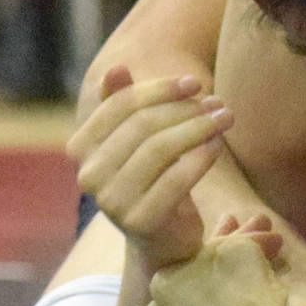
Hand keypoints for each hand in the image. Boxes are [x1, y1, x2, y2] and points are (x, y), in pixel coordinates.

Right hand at [66, 64, 231, 268]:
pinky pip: (176, 178)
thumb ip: (124, 104)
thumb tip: (117, 67)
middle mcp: (89, 176)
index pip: (120, 105)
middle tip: (217, 103)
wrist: (164, 238)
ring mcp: (112, 202)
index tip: (195, 82)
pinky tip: (218, 145)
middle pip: (142, 125)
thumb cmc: (152, 178)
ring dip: (198, 128)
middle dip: (184, 109)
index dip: (159, 89)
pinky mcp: (140, 222)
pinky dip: (201, 157)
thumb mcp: (136, 139)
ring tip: (225, 118)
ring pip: (160, 149)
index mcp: (81, 149)